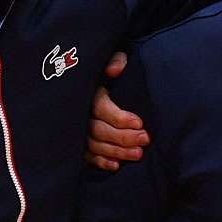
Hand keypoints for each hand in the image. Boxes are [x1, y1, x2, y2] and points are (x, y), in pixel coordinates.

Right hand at [85, 51, 150, 170]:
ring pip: (94, 144)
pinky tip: (116, 165)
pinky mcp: (77, 140)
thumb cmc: (107, 65)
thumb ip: (115, 59)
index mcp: (86, 90)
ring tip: (139, 154)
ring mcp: (75, 127)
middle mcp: (78, 111)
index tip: (140, 122)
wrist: (93, 75)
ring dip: (116, 151)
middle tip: (145, 140)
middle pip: (98, 129)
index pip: (100, 107)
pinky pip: (86, 155)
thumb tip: (116, 69)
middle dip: (123, 137)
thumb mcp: (110, 56)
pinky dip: (100, 161)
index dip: (119, 117)